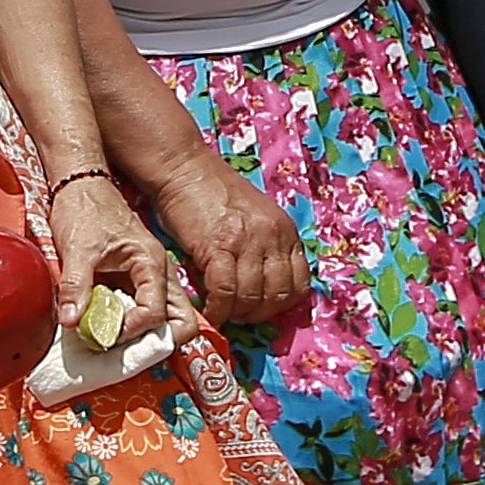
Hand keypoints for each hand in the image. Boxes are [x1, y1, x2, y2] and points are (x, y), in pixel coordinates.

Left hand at [43, 172, 188, 330]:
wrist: (80, 185)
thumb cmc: (84, 209)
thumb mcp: (77, 248)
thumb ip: (76, 286)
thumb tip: (71, 322)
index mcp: (151, 263)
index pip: (156, 313)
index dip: (131, 330)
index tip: (102, 335)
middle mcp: (158, 274)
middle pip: (180, 321)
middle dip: (153, 342)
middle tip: (117, 347)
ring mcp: (149, 279)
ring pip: (164, 320)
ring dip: (141, 336)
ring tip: (108, 339)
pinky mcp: (135, 283)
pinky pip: (142, 312)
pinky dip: (127, 326)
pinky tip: (103, 326)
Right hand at [128, 145, 308, 329]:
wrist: (184, 168)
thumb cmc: (213, 194)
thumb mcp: (255, 217)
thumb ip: (265, 246)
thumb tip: (262, 287)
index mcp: (284, 230)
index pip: (299, 283)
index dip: (281, 304)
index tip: (261, 309)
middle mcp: (272, 235)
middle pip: (278, 295)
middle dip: (258, 314)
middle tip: (240, 315)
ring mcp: (247, 240)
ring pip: (252, 297)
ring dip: (237, 314)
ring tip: (224, 313)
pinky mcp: (218, 245)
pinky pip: (225, 291)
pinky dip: (218, 309)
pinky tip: (210, 311)